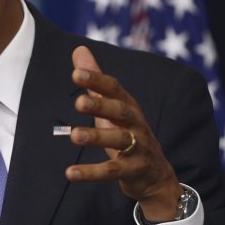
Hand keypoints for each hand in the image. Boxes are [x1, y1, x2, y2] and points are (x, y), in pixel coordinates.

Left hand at [66, 46, 181, 220]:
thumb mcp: (112, 108)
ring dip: (97, 137)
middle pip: (121, 112)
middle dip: (101, 106)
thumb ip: (95, 82)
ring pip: (119, 140)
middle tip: (78, 102)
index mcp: (128, 107)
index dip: (97, 80)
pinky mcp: (134, 170)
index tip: (76, 73)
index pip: (114, 89)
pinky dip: (91, 172)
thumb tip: (78, 49)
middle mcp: (136, 125)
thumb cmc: (127, 135)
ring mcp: (138, 148)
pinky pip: (112, 171)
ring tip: (74, 136)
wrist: (155, 176)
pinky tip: (70, 173)